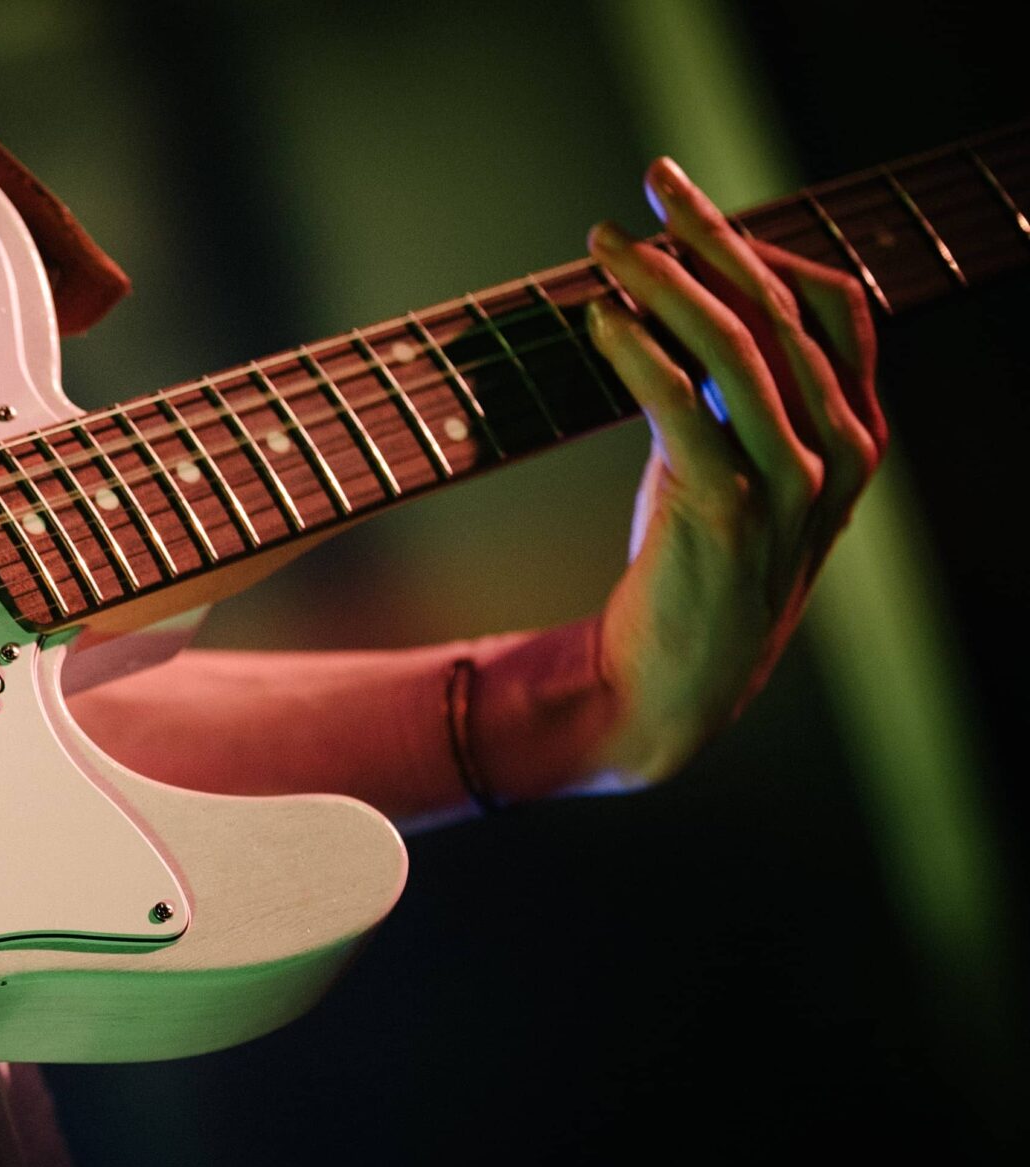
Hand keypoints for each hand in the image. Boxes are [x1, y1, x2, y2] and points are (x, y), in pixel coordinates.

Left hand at [579, 157, 886, 786]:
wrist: (672, 688)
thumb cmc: (697, 570)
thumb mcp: (735, 470)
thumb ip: (733, 399)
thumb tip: (671, 301)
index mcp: (857, 438)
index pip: (833, 308)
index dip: (765, 244)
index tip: (691, 205)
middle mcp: (837, 454)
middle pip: (782, 311)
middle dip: (711, 238)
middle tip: (648, 190)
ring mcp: (787, 485)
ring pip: (735, 348)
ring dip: (664, 283)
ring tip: (604, 247)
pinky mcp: (721, 511)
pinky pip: (680, 407)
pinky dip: (637, 353)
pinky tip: (599, 320)